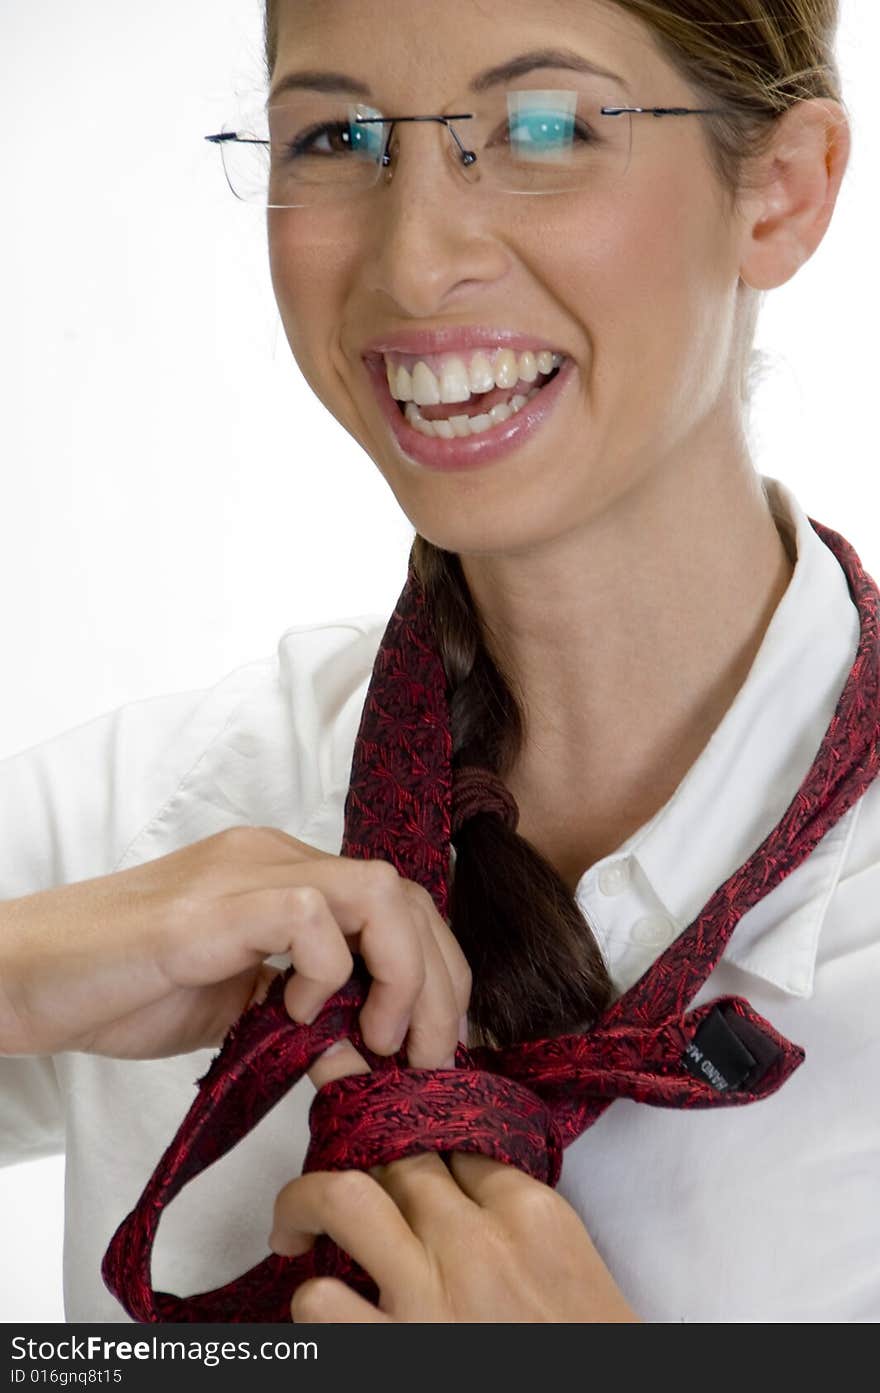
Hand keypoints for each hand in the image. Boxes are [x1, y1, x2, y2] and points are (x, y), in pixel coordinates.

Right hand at [0, 825, 469, 1064]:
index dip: (438, 971)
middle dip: (441, 981)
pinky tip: (296, 1016)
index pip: (399, 901)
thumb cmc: (122, 989)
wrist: (26, 977)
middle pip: (406, 893)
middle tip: (429, 1057)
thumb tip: (366, 1059)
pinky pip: (308, 916)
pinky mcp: (211, 908)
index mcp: (285, 874)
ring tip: (379, 1040)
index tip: (436, 1046)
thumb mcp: (238, 1011)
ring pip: (377, 892)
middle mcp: (274, 857)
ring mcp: (243, 874)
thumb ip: (303, 1021)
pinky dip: (328, 973)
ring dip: (402, 975)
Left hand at [270, 1046, 640, 1323]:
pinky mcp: (394, 1355)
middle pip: (397, 1145)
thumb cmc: (585, 1346)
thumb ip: (518, 1216)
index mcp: (532, 1213)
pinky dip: (310, 1297)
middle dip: (350, 1115)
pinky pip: (322, 1300)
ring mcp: (430, 1298)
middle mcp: (477, 1243)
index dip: (410, 1111)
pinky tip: (319, 1300)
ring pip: (345, 1197)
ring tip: (292, 1222)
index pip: (455, 1129)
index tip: (384, 1100)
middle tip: (325, 1104)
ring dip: (305, 1200)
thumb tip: (457, 1179)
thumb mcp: (573, 1265)